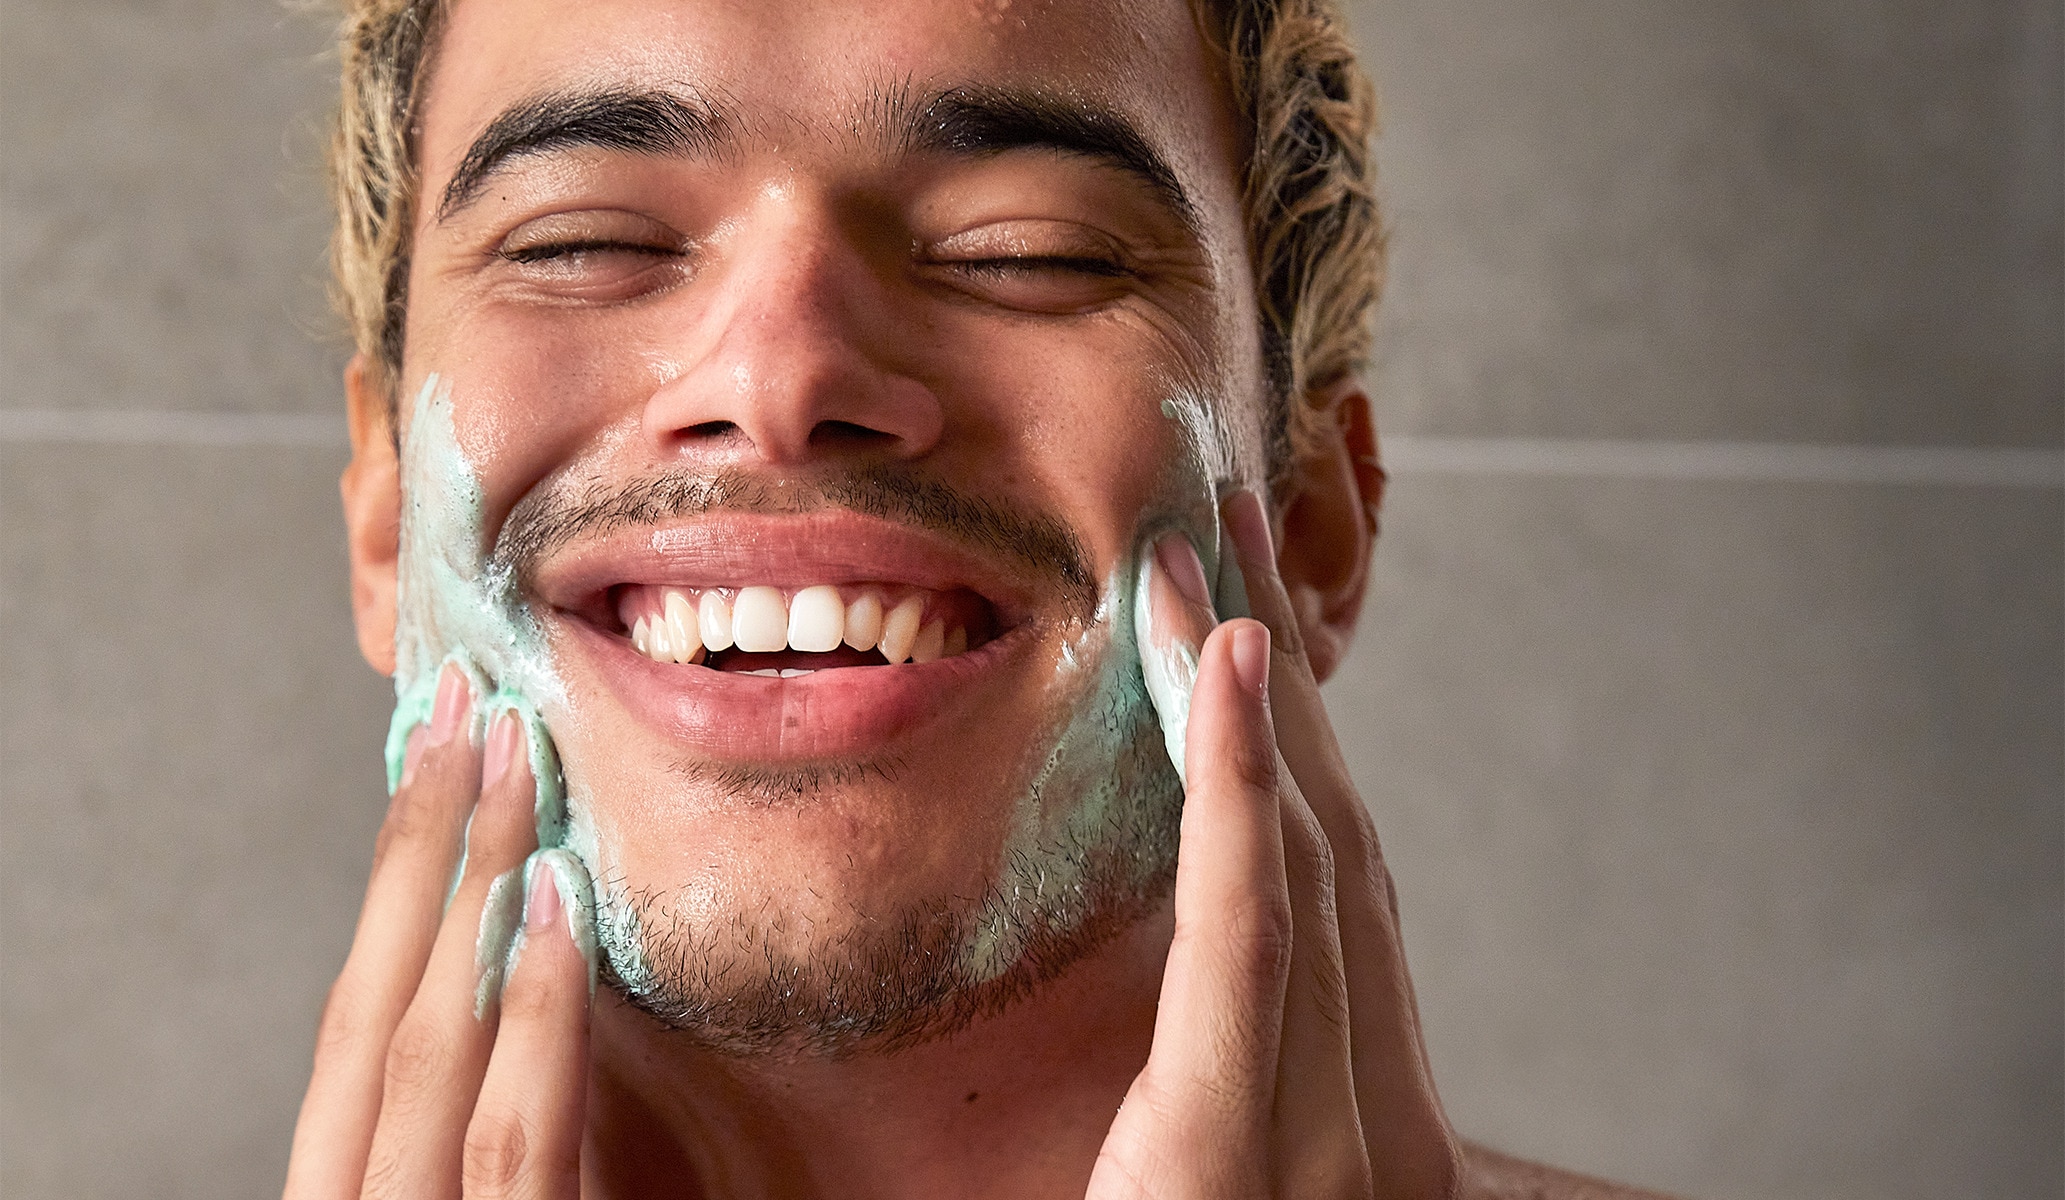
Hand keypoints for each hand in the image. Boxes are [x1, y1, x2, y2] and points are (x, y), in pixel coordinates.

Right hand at [284, 665, 594, 1199]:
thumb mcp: (511, 1189)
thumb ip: (505, 1109)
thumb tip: (546, 950)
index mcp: (352, 1184)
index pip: (358, 1019)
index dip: (395, 876)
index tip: (437, 754)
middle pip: (375, 1007)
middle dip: (420, 845)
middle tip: (468, 707)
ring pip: (432, 1046)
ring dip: (475, 889)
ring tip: (517, 763)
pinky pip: (514, 1136)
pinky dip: (533, 1015)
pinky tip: (554, 909)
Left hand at [1089, 492, 1460, 1198]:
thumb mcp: (1209, 1184)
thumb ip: (1226, 1086)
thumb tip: (1207, 976)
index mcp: (1367, 1130)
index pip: (1336, 904)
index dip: (1303, 747)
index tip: (1257, 627)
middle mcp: (1375, 1124)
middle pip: (1333, 846)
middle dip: (1287, 678)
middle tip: (1232, 526)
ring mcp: (1326, 1138)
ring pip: (1302, 854)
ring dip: (1251, 688)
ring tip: (1200, 553)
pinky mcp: (1233, 1143)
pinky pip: (1246, 926)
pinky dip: (1238, 781)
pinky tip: (1228, 659)